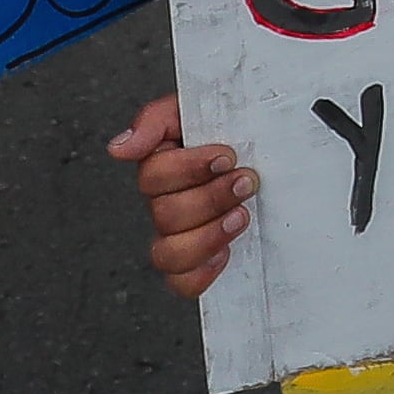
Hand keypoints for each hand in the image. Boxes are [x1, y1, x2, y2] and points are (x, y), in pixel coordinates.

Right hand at [108, 96, 252, 298]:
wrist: (273, 152)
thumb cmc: (232, 131)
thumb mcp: (197, 109)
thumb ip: (156, 120)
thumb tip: (119, 148)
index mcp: (162, 166)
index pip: (153, 176)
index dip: (189, 169)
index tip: (226, 156)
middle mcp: (165, 204)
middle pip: (166, 215)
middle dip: (212, 198)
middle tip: (245, 181)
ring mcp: (181, 236)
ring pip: (169, 253)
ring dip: (209, 235)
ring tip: (242, 215)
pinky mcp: (201, 263)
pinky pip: (183, 283)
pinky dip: (202, 273)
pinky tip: (227, 252)